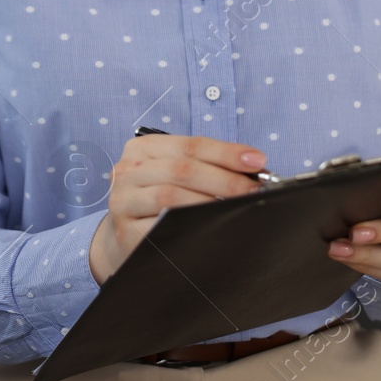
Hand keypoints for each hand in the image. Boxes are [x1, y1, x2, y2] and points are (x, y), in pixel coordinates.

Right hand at [88, 134, 265, 283]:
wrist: (127, 235)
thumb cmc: (159, 200)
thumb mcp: (176, 174)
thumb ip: (207, 166)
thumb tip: (253, 168)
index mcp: (143, 148)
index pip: (190, 145)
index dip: (226, 152)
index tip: (257, 161)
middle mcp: (128, 170)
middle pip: (182, 169)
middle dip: (225, 180)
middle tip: (254, 190)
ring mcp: (123, 201)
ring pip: (170, 196)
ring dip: (210, 202)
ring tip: (236, 208)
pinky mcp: (126, 231)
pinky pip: (163, 227)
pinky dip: (190, 226)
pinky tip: (210, 228)